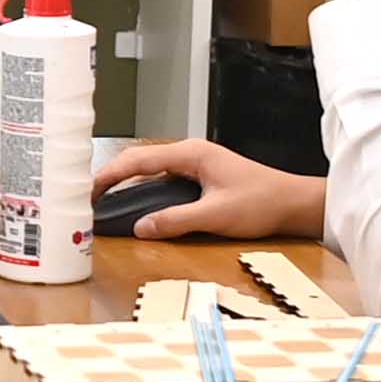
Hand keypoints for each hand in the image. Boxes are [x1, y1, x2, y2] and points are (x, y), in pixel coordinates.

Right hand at [93, 136, 323, 241]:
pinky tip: (135, 203)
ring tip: (103, 199)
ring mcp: (196, 164)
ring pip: (151, 170)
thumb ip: (175, 221)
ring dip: (127, 182)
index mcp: (191, 154)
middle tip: (87, 197)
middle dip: (111, 176)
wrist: (294, 203)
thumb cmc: (261, 203)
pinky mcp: (201, 176)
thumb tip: (140, 228)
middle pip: (140, 160)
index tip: (86, 190)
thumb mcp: (215, 215)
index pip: (138, 160)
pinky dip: (144, 189)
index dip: (109, 175)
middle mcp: (190, 153)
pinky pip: (163, 179)